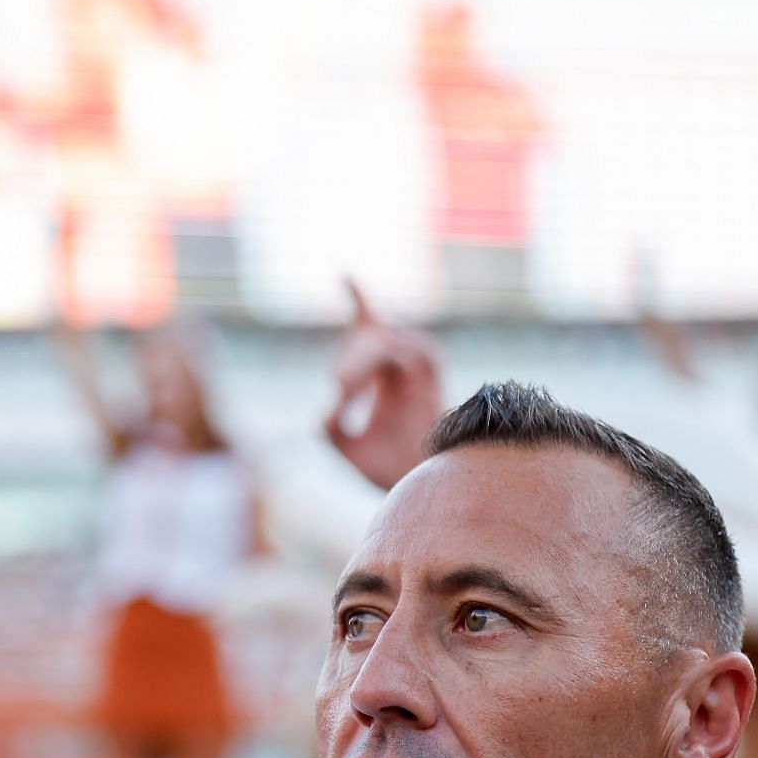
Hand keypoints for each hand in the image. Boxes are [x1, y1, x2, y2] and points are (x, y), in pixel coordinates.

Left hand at [323, 279, 443, 489]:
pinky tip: (358, 387)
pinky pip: (402, 349)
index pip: (369, 327)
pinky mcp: (431, 371)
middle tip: (338, 392)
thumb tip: (328, 405)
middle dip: (346, 362)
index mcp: (383, 375)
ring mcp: (417, 366)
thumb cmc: (386, 468)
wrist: (417, 484)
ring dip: (356, 364)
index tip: (344, 273)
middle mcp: (402, 365)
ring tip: (344, 393)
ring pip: (380, 341)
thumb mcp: (344, 446)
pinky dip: (376, 362)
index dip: (359, 299)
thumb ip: (327, 426)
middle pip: (366, 335)